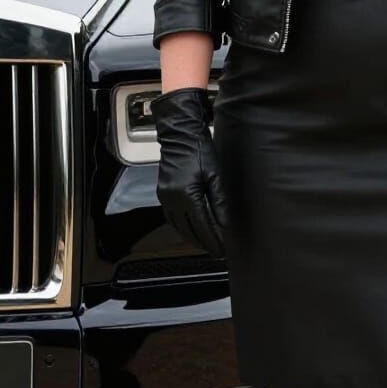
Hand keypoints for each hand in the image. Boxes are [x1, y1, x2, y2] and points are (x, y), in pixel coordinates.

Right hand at [151, 87, 227, 257]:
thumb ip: (219, 201)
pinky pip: (170, 217)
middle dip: (203, 243)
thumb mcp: (215, 175)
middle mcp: (173, 199)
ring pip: (178, 226)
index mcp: (187, 195)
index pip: (202, 227)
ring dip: (191, 237)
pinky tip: (189, 228)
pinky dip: (181, 226)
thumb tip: (224, 224)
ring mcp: (165, 196)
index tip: (221, 251)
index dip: (212, 241)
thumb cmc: (199, 150)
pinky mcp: (162, 192)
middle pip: (189, 230)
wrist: (179, 134)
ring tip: (205, 244)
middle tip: (216, 252)